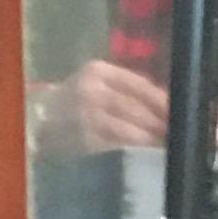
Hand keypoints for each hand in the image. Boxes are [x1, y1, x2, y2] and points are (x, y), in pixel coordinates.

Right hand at [32, 58, 171, 156]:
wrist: (38, 122)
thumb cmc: (74, 105)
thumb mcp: (96, 87)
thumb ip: (124, 91)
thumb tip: (162, 102)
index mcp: (98, 70)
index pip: (137, 83)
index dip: (159, 97)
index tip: (178, 108)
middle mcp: (91, 88)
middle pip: (135, 103)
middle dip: (159, 118)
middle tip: (179, 128)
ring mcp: (86, 113)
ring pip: (128, 123)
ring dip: (151, 134)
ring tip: (169, 140)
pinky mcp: (84, 136)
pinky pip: (117, 140)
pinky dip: (137, 144)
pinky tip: (150, 148)